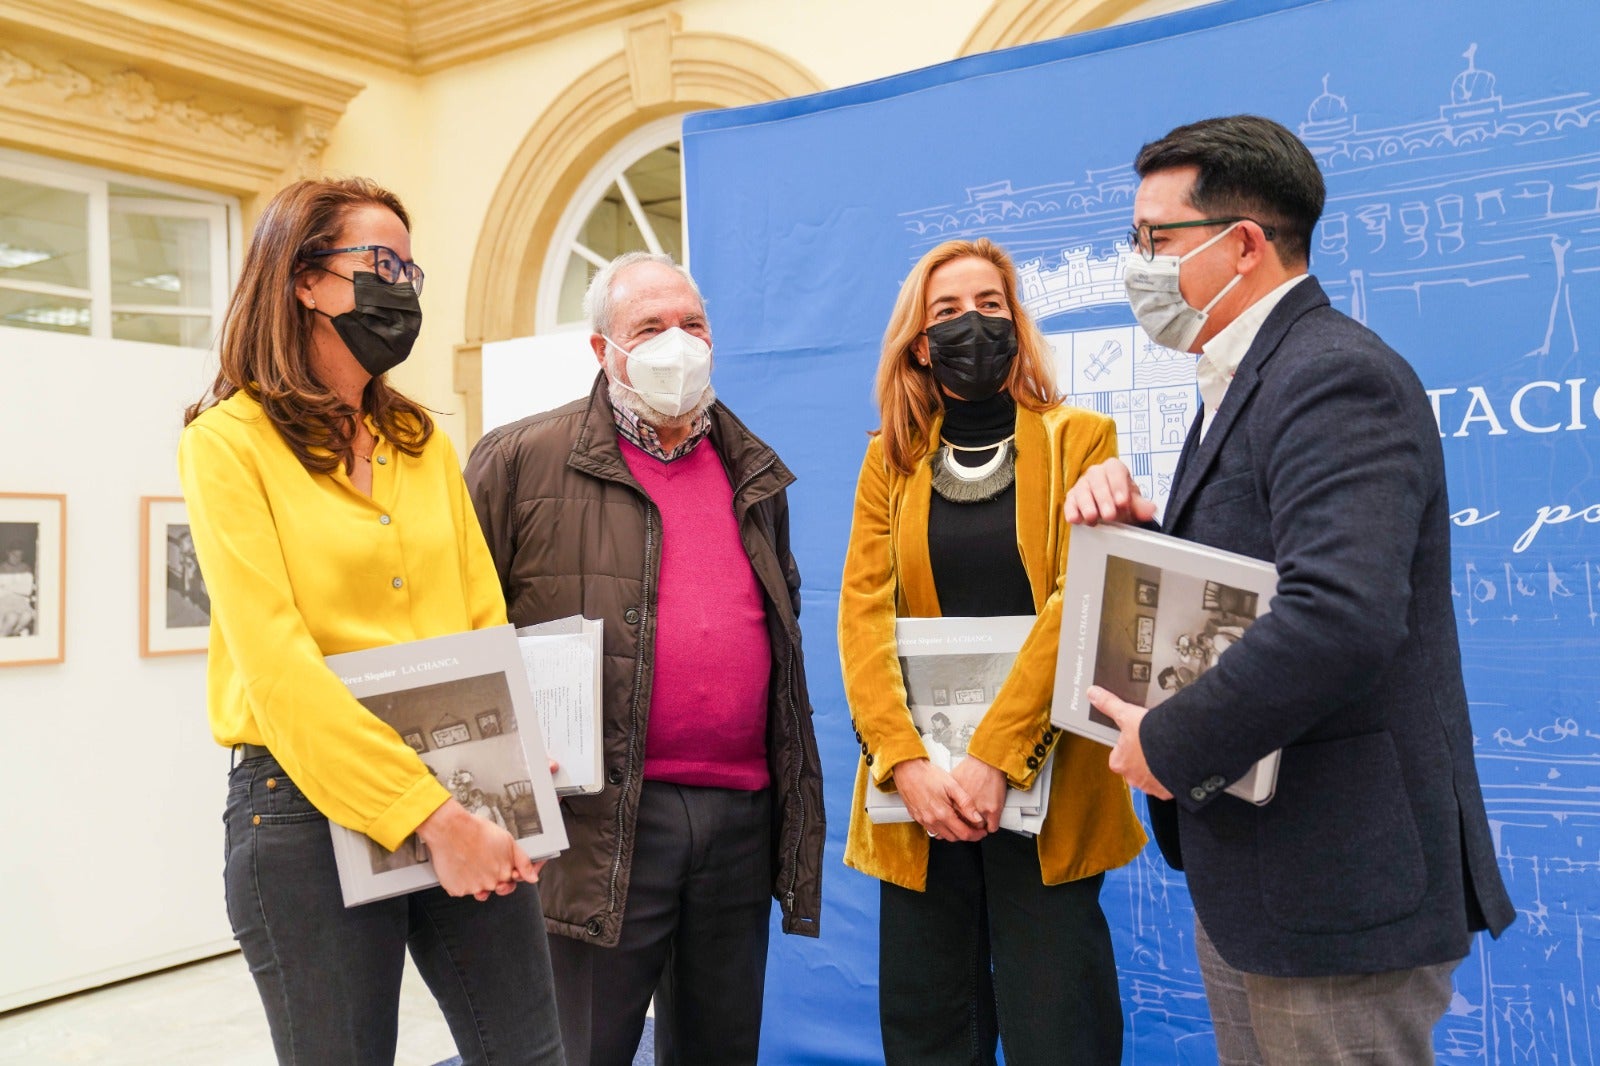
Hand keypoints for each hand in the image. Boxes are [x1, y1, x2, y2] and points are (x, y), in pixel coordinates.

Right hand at [414, 798, 537, 899]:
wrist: (450, 829)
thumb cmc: (477, 831)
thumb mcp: (508, 841)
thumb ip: (523, 862)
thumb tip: (533, 877)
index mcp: (505, 872)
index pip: (513, 882)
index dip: (511, 875)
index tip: (508, 870)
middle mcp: (490, 883)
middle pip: (496, 886)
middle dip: (493, 877)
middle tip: (484, 860)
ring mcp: (473, 888)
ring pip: (478, 889)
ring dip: (476, 879)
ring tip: (470, 860)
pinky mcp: (457, 889)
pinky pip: (461, 889)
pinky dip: (460, 880)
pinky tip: (460, 865)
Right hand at [892, 758, 987, 841]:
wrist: (908, 769)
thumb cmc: (928, 775)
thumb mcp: (952, 786)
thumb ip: (966, 803)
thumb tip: (977, 818)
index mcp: (942, 814)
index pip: (963, 833)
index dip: (975, 835)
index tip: (981, 832)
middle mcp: (932, 820)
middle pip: (953, 838)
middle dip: (966, 835)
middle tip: (973, 828)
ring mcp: (923, 820)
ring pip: (942, 836)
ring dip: (954, 833)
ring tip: (961, 823)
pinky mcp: (917, 817)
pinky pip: (932, 830)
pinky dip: (942, 829)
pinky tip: (946, 819)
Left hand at [950, 756, 1006, 833]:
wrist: (986, 761)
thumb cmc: (970, 768)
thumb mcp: (950, 783)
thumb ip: (946, 797)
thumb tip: (942, 805)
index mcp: (953, 804)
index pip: (952, 824)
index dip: (955, 825)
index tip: (958, 824)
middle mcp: (965, 810)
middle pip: (965, 829)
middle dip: (967, 828)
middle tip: (970, 823)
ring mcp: (979, 811)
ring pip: (978, 830)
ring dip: (979, 827)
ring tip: (979, 820)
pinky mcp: (993, 810)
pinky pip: (992, 827)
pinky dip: (991, 825)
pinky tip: (990, 820)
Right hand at [1063, 459, 1156, 525]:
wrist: (1113, 512)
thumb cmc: (1122, 503)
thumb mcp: (1134, 504)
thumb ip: (1141, 506)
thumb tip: (1151, 510)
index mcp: (1114, 469)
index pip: (1115, 470)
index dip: (1118, 485)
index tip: (1123, 502)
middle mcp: (1096, 473)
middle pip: (1097, 480)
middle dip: (1103, 499)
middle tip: (1110, 515)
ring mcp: (1082, 485)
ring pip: (1082, 490)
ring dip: (1087, 505)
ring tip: (1092, 518)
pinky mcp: (1072, 498)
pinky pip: (1069, 502)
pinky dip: (1071, 510)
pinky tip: (1075, 519)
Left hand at [1088, 686, 1172, 799]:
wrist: (1180, 750)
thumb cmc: (1151, 737)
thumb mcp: (1127, 715)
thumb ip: (1110, 705)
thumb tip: (1094, 694)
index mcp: (1119, 762)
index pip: (1118, 753)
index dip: (1128, 743)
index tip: (1137, 737)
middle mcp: (1133, 778)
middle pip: (1135, 765)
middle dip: (1144, 756)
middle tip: (1153, 742)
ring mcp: (1151, 786)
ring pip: (1152, 775)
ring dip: (1158, 766)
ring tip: (1167, 750)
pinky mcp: (1168, 791)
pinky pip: (1168, 783)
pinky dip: (1172, 774)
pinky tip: (1177, 761)